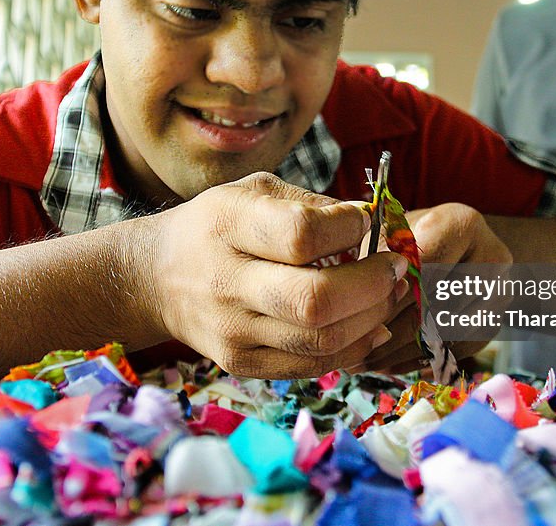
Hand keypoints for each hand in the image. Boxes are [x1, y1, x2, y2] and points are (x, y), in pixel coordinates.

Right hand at [125, 172, 409, 377]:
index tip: (366, 223)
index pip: (300, 235)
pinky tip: (367, 323)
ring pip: (323, 340)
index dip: (348, 230)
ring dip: (373, 317)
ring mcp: (233, 331)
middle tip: (395, 268)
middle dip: (373, 285)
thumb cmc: (220, 225)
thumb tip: (373, 223)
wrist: (160, 278)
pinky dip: (354, 345)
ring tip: (389, 295)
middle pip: (316, 300)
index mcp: (227, 225)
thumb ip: (313, 204)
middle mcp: (225, 282)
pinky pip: (314, 364)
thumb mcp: (255, 192)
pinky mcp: (243, 364)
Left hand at [363, 203, 512, 373]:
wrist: (465, 246)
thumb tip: (350, 299)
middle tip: (353, 348)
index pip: (424, 267)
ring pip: (444, 334)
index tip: (353, 314)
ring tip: (364, 360)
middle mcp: (491, 258)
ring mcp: (500, 294)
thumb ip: (377, 257)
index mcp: (460, 225)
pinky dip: (418, 360)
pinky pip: (454, 351)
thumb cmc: (416, 236)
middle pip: (435, 304)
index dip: (390, 293)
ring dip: (401, 352)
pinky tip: (388, 363)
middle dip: (390, 329)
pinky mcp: (495, 324)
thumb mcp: (393, 232)